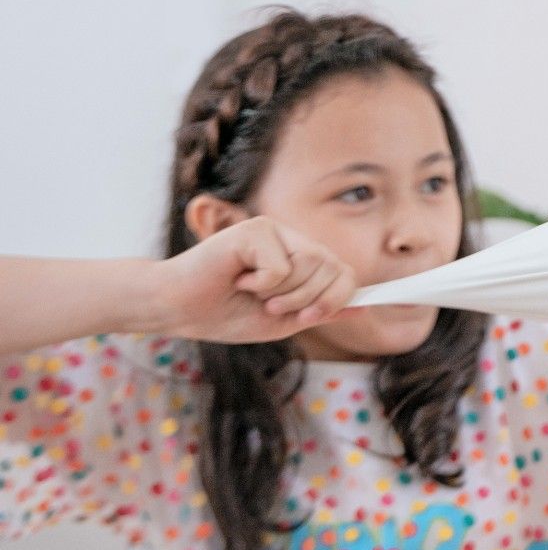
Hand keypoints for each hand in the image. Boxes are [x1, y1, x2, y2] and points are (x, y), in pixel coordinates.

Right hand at [150, 215, 358, 342]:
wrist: (181, 310)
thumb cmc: (228, 314)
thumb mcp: (284, 320)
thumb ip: (321, 311)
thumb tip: (363, 308)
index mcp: (302, 261)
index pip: (345, 274)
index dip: (336, 299)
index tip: (309, 318)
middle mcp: (292, 241)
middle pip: (334, 269)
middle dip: (307, 300)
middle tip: (272, 306)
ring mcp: (274, 231)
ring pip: (312, 265)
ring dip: (284, 293)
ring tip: (253, 293)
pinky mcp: (254, 229)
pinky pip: (281, 266)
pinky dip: (261, 284)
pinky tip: (237, 278)